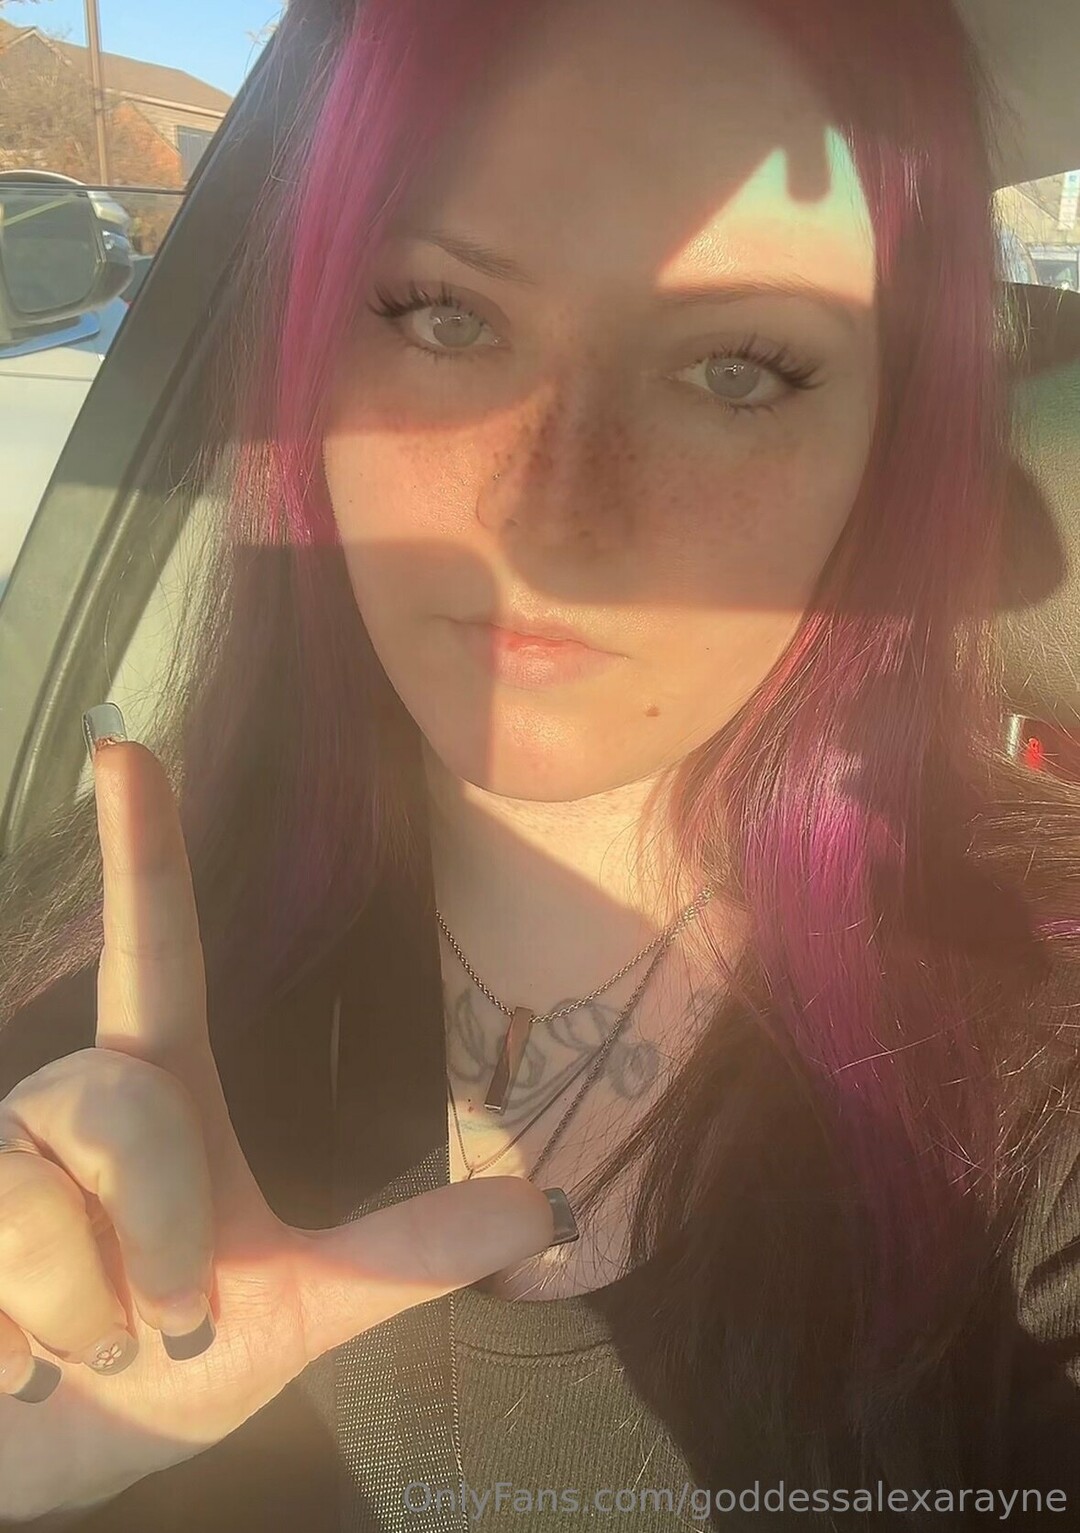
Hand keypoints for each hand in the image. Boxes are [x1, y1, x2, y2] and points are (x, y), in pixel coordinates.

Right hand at [0, 730, 555, 1520]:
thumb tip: (547, 1209)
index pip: (153, 952)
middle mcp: (64, 1101)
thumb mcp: (296, 1312)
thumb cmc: (163, 1375)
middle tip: (169, 1325)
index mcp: (159, 1095)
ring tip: (78, 1349)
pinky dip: (21, 1346)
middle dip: (163, 1241)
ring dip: (92, 1310)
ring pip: (47, 1190)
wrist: (50, 1464)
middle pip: (127, 1104)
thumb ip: (403, 1256)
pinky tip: (6, 1365)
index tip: (127, 746)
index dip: (139, 847)